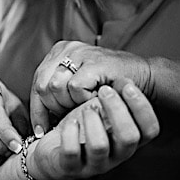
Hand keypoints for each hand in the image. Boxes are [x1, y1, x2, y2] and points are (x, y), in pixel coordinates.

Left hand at [24, 81, 160, 179]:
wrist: (50, 151)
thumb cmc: (79, 129)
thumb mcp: (98, 113)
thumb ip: (112, 102)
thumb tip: (125, 81)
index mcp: (127, 143)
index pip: (150, 130)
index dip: (143, 108)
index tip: (128, 86)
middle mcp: (115, 157)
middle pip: (128, 137)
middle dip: (118, 110)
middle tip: (105, 90)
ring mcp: (93, 165)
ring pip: (99, 146)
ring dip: (92, 121)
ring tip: (86, 109)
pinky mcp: (70, 168)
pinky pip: (71, 152)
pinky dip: (70, 133)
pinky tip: (70, 121)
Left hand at [30, 41, 154, 135]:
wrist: (143, 75)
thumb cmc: (109, 85)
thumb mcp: (77, 85)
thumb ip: (57, 94)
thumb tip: (37, 123)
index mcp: (58, 52)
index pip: (36, 83)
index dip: (37, 109)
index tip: (39, 130)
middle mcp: (66, 49)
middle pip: (41, 86)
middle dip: (51, 108)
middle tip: (66, 117)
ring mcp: (79, 53)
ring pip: (54, 87)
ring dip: (68, 103)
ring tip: (82, 106)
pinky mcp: (93, 62)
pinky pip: (74, 87)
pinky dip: (81, 99)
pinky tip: (94, 99)